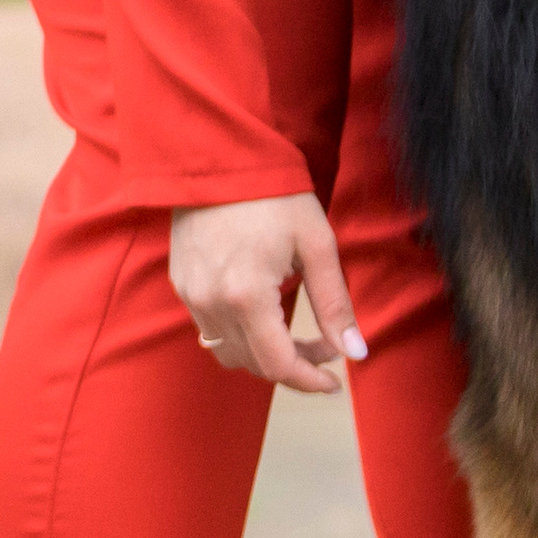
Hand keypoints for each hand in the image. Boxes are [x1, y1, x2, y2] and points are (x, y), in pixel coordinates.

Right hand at [169, 193, 364, 392]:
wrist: (219, 155)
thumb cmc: (275, 194)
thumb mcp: (317, 244)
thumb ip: (335, 303)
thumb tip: (356, 352)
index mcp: (247, 296)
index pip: (278, 365)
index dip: (310, 381)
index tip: (334, 382)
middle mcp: (212, 304)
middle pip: (254, 364)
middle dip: (295, 364)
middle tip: (327, 346)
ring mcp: (192, 296)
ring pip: (230, 352)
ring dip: (266, 354)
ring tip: (298, 333)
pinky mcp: (182, 285)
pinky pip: (211, 330)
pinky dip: (241, 335)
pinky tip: (265, 311)